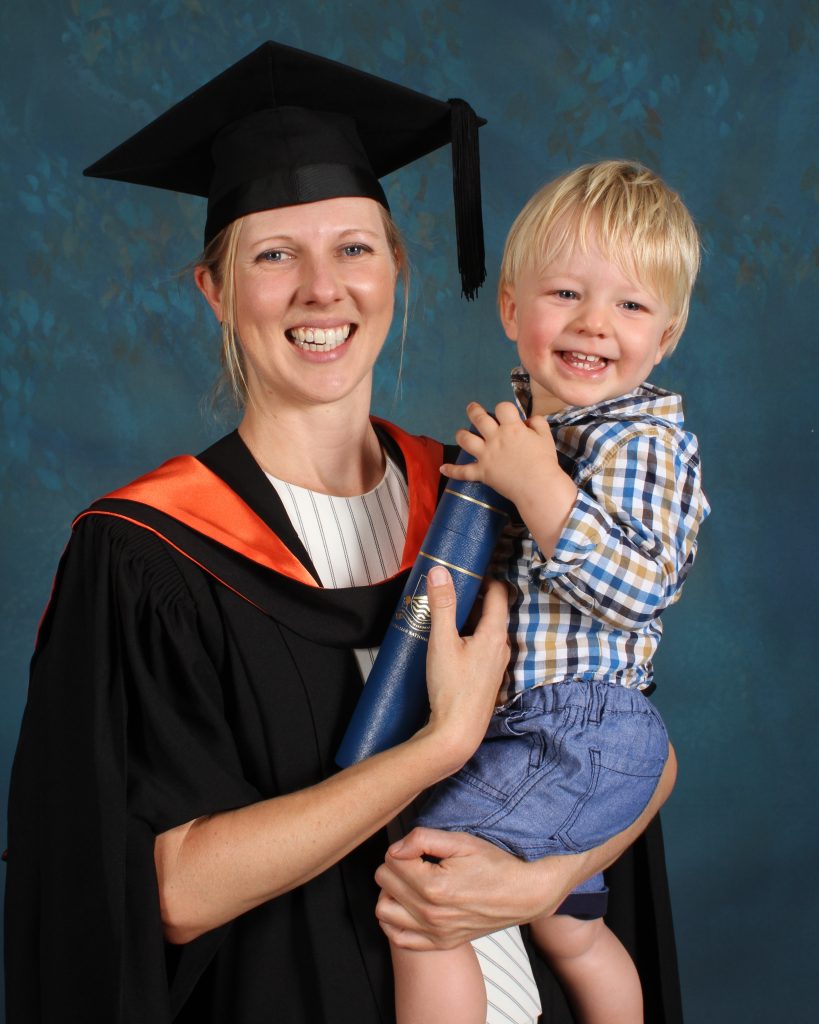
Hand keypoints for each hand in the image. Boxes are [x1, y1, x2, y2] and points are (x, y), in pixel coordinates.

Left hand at [375, 828, 564, 949]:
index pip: (391, 861)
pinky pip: (398, 937)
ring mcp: (435, 932)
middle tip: (414, 861)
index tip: (418, 849)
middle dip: (394, 866)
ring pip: (383, 911)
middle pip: (384, 883)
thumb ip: (423, 839)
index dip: (401, 848)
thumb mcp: (462, 841)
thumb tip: (395, 848)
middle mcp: (430, 913)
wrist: (523, 895)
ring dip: (390, 892)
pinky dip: (395, 920)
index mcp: (434, 885)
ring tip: (408, 882)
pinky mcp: (440, 943)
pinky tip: (408, 905)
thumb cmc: (495, 865)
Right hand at [420, 567, 509, 770]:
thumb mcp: (441, 642)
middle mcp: (502, 648)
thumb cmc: (451, 690)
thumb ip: (442, 605)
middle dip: (473, 598)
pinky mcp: (488, 677)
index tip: (468, 571)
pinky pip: (482, 648)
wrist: (457, 733)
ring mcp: (497, 664)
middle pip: (492, 611)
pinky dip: (469, 638)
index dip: (486, 578)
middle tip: (450, 591)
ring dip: (470, 620)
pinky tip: (449, 645)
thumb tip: (441, 572)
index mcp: (495, 634)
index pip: (499, 593)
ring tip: (445, 616)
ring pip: (487, 631)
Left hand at [440, 401, 558, 505]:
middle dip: (474, 410)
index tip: (506, 413)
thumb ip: (537, 423)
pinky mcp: (481, 472)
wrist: (539, 486)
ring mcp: (486, 455)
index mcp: (511, 428)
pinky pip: (463, 471)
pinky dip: (452, 470)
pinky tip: (442, 468)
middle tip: (472, 408)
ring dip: (461, 434)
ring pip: (465, 439)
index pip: (502, 408)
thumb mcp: (546, 437)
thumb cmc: (544, 461)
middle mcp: (495, 438)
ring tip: (461, 433)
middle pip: (479, 418)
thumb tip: (528, 420)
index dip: (504, 408)